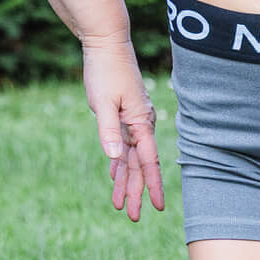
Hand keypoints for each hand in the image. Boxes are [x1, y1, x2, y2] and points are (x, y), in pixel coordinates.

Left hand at [80, 40, 166, 221]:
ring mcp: (132, 120)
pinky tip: (115, 174)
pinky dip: (119, 161)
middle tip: (133, 216)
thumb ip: (108, 131)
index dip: (152, 186)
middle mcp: (140, 124)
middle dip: (136, 191)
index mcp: (140, 123)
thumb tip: (114, 158)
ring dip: (125, 180)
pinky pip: (122, 145)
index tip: (157, 207)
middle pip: (139, 165)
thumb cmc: (105, 70)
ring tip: (121, 204)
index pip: (148, 162)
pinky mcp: (122, 115)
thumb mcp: (102, 102)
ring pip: (130, 158)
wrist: (106, 43)